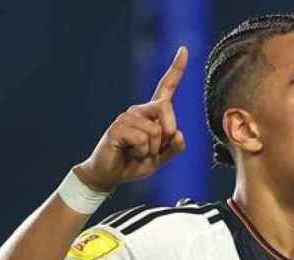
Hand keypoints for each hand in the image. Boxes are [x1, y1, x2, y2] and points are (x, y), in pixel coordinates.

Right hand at [74, 47, 188, 191]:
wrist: (110, 175)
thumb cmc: (134, 163)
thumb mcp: (160, 158)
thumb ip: (174, 147)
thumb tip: (178, 133)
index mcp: (152, 114)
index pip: (166, 88)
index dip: (176, 69)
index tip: (183, 49)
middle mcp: (139, 110)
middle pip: (167, 108)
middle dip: (167, 134)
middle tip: (151, 151)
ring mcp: (127, 117)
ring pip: (155, 130)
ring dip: (150, 150)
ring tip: (136, 153)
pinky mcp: (117, 127)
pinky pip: (142, 139)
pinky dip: (140, 152)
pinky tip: (128, 153)